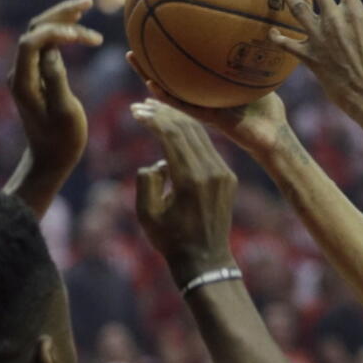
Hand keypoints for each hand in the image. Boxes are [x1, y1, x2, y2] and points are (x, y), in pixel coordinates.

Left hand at [9, 0, 103, 176]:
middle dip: (60, 14)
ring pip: (40, 34)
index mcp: (24, 80)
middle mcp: (21, 71)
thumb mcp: (65, 113)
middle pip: (35, 30)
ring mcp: (28, 72)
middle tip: (88, 1)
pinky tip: (80, 30)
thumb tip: (53, 52)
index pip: (33, 41)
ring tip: (87, 5)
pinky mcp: (38, 76)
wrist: (50, 158)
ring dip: (62, 19)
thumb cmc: (62, 140)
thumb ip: (57, 79)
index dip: (58, 31)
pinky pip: (47, 46)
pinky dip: (63, 34)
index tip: (87, 38)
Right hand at [125, 52, 290, 160]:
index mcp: (211, 89)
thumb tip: (251, 35)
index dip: (170, 58)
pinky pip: (182, 105)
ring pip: (169, 90)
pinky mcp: (206, 118)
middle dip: (151, 61)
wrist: (274, 137)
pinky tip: (151, 84)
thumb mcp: (260, 78)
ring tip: (132, 57)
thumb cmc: (270, 112)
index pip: (186, 71)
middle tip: (133, 44)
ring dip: (148, 74)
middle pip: (170, 77)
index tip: (155, 38)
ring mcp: (202, 107)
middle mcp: (202, 97)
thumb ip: (252, 61)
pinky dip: (166, 96)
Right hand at [131, 99, 237, 282]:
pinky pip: (208, 148)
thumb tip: (157, 163)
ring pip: (200, 136)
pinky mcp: (228, 177)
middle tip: (142, 104)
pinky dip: (191, 136)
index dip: (153, 119)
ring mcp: (223, 174)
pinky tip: (176, 128)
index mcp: (190, 180)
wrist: (206, 258)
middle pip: (187, 130)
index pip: (172, 136)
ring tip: (156, 110)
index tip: (135, 111)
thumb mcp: (147, 213)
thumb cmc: (170, 239)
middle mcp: (211, 173)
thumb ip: (146, 181)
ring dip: (178, 121)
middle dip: (164, 114)